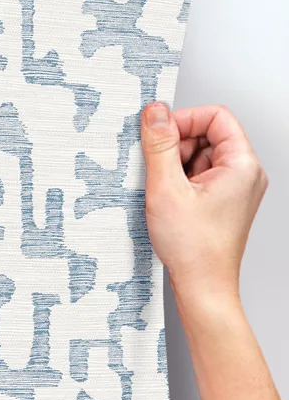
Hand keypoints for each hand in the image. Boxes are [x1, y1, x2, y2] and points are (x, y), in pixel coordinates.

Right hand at [141, 101, 267, 307]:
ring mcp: (235, 190)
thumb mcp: (166, 189)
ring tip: (163, 192)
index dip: (183, 120)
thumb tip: (154, 113)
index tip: (157, 133)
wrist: (203, 286)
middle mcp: (245, 174)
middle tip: (156, 168)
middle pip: (207, 136)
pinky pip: (199, 178)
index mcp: (242, 165)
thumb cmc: (194, 248)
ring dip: (175, 166)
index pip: (216, 117)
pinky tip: (167, 201)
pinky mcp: (222, 204)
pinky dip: (179, 183)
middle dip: (176, 146)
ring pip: (200, 158)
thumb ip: (159, 145)